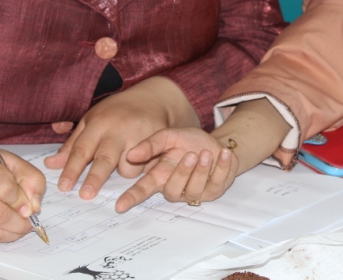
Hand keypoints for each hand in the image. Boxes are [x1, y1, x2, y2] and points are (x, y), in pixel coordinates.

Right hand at [0, 135, 45, 241]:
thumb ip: (31, 179)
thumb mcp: (13, 162)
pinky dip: (0, 237)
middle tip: (29, 221)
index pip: (3, 187)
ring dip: (12, 232)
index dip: (20, 200)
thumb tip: (34, 206)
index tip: (29, 206)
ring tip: (21, 227)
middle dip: (19, 222)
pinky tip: (7, 230)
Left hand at [44, 76, 197, 199]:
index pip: (82, 149)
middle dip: (95, 178)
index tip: (63, 187)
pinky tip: (142, 158)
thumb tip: (50, 165)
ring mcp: (140, 136)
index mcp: (99, 123)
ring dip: (123, 171)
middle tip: (85, 195)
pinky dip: (142, 168)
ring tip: (125, 158)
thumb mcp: (91, 121)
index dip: (72, 169)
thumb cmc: (116, 112)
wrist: (152, 98)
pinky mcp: (158, 143)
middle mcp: (118, 130)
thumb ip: (72, 144)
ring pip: (128, 168)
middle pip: (105, 159)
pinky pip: (147, 167)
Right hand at [115, 128, 237, 212]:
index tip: (119, 206)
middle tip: (190, 155)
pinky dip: (221, 167)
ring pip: (194, 191)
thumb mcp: (168, 136)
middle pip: (172, 191)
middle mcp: (176, 187)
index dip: (131, 198)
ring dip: (202, 170)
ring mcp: (195, 192)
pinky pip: (217, 183)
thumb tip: (130, 155)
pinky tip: (222, 153)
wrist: (214, 143)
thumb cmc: (187, 142)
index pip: (143, 189)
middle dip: (182, 173)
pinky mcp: (213, 191)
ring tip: (205, 153)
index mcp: (160, 175)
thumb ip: (150, 145)